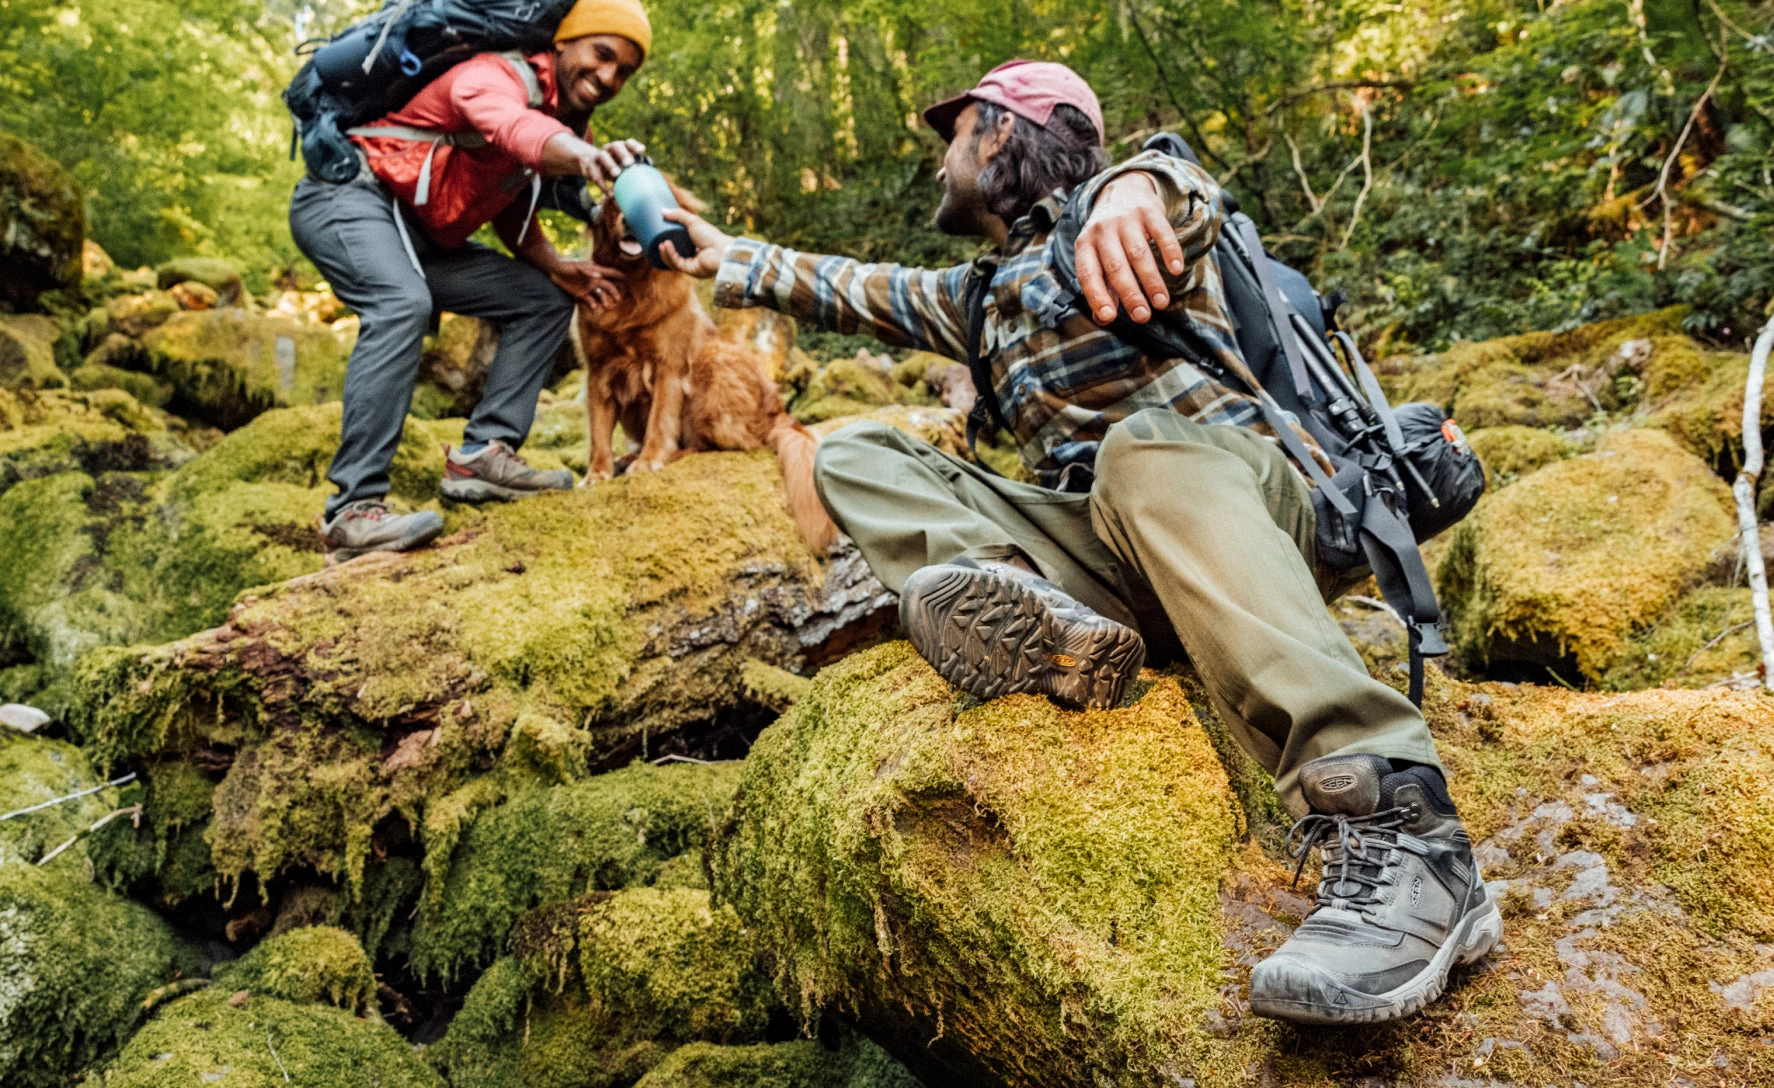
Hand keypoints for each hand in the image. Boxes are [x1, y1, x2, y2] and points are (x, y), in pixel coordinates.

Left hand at [548, 259, 623, 308]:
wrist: (555, 271)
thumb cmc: (568, 266)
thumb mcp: (578, 267)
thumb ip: (588, 271)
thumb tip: (599, 276)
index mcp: (596, 271)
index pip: (610, 273)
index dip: (619, 275)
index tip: (628, 279)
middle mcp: (594, 280)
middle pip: (608, 286)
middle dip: (614, 292)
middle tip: (618, 299)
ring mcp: (588, 288)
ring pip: (600, 295)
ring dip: (604, 299)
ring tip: (606, 305)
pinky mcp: (581, 294)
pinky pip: (590, 300)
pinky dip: (593, 304)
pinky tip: (594, 306)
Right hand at [585, 138, 645, 189]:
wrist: (588, 162)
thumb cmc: (613, 165)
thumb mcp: (621, 166)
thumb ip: (633, 170)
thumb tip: (651, 182)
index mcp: (620, 147)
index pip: (628, 143)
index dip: (635, 145)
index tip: (642, 150)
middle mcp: (610, 149)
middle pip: (616, 146)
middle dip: (623, 154)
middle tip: (629, 163)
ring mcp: (599, 156)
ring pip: (604, 156)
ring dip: (611, 164)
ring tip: (616, 174)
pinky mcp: (589, 166)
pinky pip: (596, 174)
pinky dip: (603, 184)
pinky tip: (610, 193)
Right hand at [657, 207, 733, 278]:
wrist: (722, 250)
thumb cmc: (711, 235)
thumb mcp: (693, 221)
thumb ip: (678, 215)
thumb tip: (661, 211)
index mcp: (693, 245)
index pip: (677, 244)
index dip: (666, 240)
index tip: (656, 233)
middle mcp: (692, 255)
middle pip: (673, 254)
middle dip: (662, 249)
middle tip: (654, 239)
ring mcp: (691, 264)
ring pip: (673, 260)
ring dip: (665, 253)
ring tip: (661, 244)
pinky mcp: (690, 270)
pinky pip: (676, 264)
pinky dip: (670, 255)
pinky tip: (665, 247)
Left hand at [1073, 172, 1185, 324]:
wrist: (1124, 190)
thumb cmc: (1110, 238)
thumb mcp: (1098, 257)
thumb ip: (1101, 287)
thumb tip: (1103, 318)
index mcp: (1085, 245)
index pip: (1088, 274)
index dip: (1097, 296)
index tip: (1110, 316)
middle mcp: (1102, 230)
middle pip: (1116, 266)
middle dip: (1130, 294)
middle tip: (1143, 317)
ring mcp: (1125, 218)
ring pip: (1138, 253)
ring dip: (1151, 281)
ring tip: (1161, 303)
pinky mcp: (1148, 210)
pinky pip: (1161, 233)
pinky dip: (1170, 252)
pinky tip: (1176, 270)